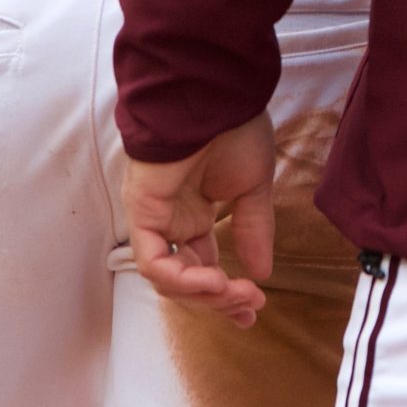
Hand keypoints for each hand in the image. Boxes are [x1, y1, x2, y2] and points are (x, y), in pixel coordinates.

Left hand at [122, 113, 275, 327]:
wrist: (217, 96)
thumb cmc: (236, 129)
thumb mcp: (254, 185)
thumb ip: (254, 228)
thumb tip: (262, 273)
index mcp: (196, 211)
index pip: (205, 264)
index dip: (226, 292)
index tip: (254, 309)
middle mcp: (173, 220)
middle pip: (188, 279)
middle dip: (218, 301)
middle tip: (249, 310)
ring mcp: (156, 218)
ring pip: (170, 278)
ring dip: (204, 294)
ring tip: (235, 294)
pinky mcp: (143, 213)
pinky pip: (154, 261)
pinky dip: (181, 278)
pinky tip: (214, 280)